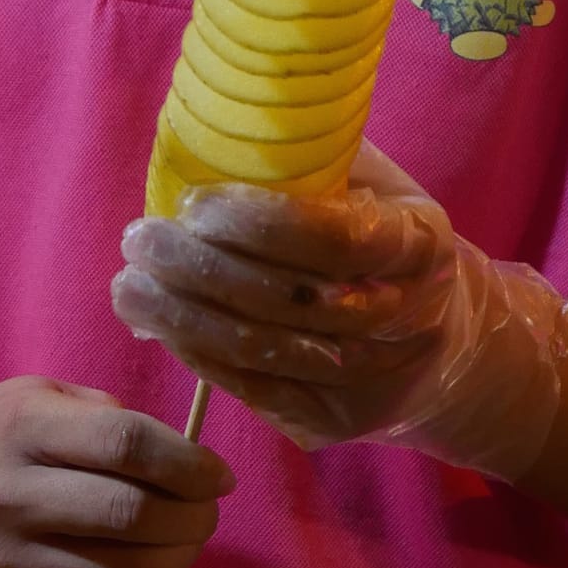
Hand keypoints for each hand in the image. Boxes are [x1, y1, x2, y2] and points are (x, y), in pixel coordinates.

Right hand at [0, 376, 230, 567]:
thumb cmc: (5, 430)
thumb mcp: (49, 397)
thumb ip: (116, 421)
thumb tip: (194, 471)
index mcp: (21, 429)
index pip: (125, 445)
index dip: (189, 463)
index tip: (217, 475)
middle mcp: (7, 498)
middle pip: (131, 515)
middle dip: (193, 516)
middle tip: (206, 509)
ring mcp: (7, 563)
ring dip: (181, 559)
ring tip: (184, 540)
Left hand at [111, 145, 567, 473]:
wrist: (437, 336)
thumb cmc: (379, 231)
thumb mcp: (367, 181)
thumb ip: (305, 161)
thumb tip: (202, 147)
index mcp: (419, 244)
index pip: (337, 238)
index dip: (259, 223)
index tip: (194, 202)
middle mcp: (405, 319)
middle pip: (289, 301)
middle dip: (200, 270)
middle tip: (141, 239)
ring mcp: (371, 378)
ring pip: (263, 352)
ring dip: (181, 318)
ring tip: (130, 285)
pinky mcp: (335, 419)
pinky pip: (253, 391)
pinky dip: (197, 355)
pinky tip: (158, 325)